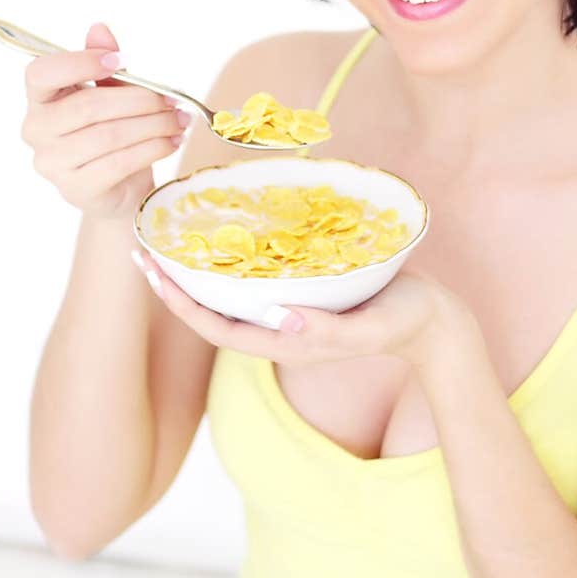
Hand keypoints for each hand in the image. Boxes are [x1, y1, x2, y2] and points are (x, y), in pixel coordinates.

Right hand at [22, 21, 189, 220]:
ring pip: (110, 135)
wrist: (119, 190)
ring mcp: (53, 164)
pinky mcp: (77, 189)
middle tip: (172, 100)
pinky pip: (120, 162)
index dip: (80, 63)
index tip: (120, 60)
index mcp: (39, 99)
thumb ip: (103, 62)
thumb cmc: (112, 134)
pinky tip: (172, 142)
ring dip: (154, 125)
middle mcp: (36, 131)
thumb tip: (100, 29)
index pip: (42, 73)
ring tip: (179, 120)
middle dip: (140, 100)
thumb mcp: (109, 93)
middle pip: (89, 107)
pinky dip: (153, 148)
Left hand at [131, 248, 474, 369]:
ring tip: (168, 240)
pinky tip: (221, 236)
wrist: (435, 323)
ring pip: (228, 295)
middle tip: (141, 247)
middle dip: (173, 283)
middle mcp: (278, 328)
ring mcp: (289, 312)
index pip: (214, 327)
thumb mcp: (369, 328)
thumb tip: (281, 319)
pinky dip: (229, 261)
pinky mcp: (302, 294)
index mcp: (284, 342)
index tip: (150, 270)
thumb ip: (327, 331)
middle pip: (211, 310)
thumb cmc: (405, 323)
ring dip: (195, 270)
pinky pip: (254, 280)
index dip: (178, 302)